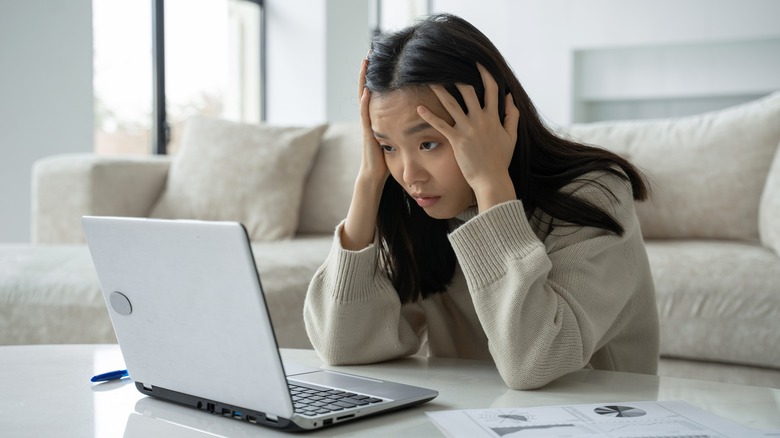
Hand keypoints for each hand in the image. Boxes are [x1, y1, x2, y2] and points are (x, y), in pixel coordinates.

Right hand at [357, 58, 388, 187]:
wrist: (375, 175)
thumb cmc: (388, 158)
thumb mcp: (396, 136)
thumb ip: (401, 125)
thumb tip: (417, 114)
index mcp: (377, 116)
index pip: (377, 91)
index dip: (378, 75)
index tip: (381, 58)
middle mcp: (370, 116)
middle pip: (368, 88)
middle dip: (368, 71)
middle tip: (370, 51)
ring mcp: (366, 123)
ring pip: (363, 97)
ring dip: (364, 80)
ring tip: (365, 63)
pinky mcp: (367, 132)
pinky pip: (365, 114)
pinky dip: (365, 102)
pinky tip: (367, 90)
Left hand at [417, 64, 519, 210]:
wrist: (491, 179)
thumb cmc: (500, 160)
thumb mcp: (511, 136)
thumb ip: (511, 115)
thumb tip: (510, 97)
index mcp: (494, 117)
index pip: (491, 89)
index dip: (485, 73)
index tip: (477, 62)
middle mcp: (481, 120)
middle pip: (468, 91)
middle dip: (457, 76)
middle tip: (447, 64)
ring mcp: (468, 129)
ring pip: (452, 104)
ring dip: (440, 90)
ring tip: (430, 80)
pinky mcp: (456, 140)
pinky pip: (441, 125)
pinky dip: (429, 116)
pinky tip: (419, 108)